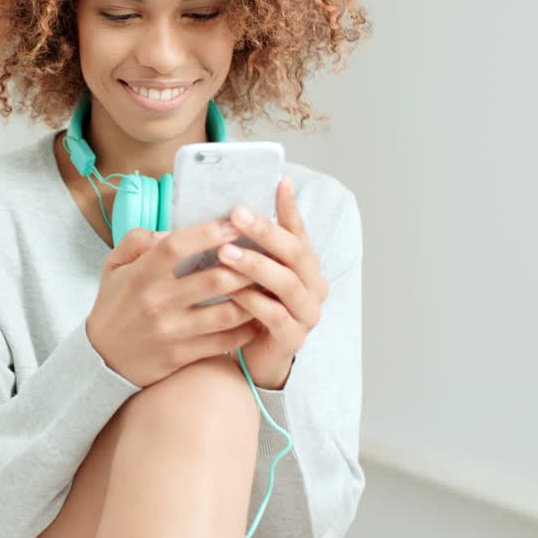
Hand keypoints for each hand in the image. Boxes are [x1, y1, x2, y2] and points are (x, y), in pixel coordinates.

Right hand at [86, 221, 262, 387]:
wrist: (101, 360)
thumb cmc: (114, 305)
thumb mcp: (113, 266)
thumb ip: (137, 240)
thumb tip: (169, 231)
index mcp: (141, 276)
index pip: (177, 247)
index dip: (209, 233)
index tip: (235, 224)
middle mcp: (157, 303)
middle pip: (214, 280)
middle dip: (246, 266)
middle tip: (266, 254)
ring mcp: (170, 332)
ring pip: (226, 313)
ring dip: (252, 298)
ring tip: (268, 284)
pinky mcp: (180, 357)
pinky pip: (223, 342)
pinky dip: (246, 329)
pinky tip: (257, 316)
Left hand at [217, 174, 329, 388]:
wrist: (255, 357)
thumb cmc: (251, 306)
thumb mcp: (251, 270)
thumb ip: (249, 243)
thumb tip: (231, 206)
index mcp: (305, 264)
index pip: (298, 230)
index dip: (289, 206)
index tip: (278, 180)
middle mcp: (313, 285)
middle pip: (294, 252)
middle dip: (265, 231)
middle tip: (236, 214)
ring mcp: (306, 313)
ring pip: (286, 283)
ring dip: (255, 265)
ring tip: (225, 252)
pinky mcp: (293, 338)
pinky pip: (274, 316)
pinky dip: (252, 302)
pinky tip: (230, 292)